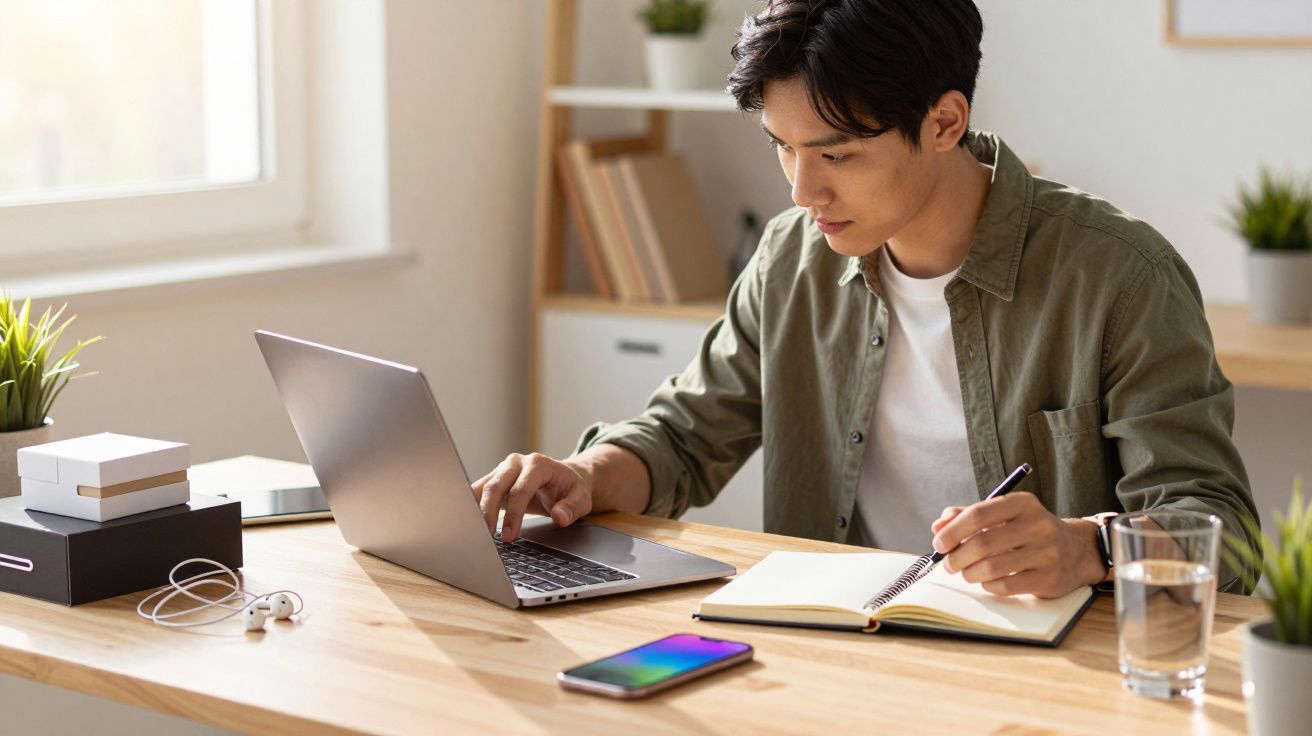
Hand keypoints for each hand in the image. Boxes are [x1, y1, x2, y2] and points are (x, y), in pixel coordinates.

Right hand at [471, 453, 593, 542]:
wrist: (565, 478)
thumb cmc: (571, 489)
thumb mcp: (581, 499)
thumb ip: (571, 508)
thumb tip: (559, 517)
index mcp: (538, 464)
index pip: (520, 490)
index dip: (513, 514)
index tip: (509, 536)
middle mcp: (517, 462)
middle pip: (496, 486)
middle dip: (489, 513)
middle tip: (488, 539)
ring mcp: (503, 469)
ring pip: (482, 487)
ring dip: (476, 510)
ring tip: (475, 533)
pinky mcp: (494, 478)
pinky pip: (478, 491)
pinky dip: (472, 506)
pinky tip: (471, 523)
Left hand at [929, 492, 1104, 597]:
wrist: (1077, 550)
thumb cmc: (1029, 531)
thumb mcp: (1004, 515)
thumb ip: (969, 516)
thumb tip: (938, 527)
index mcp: (1022, 504)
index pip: (978, 514)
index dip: (952, 531)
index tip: (939, 544)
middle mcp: (1037, 525)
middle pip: (982, 543)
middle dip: (956, 557)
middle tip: (949, 564)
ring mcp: (1046, 553)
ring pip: (991, 568)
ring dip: (969, 573)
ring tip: (967, 573)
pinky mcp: (1049, 578)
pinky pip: (1005, 586)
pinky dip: (988, 585)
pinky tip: (987, 581)